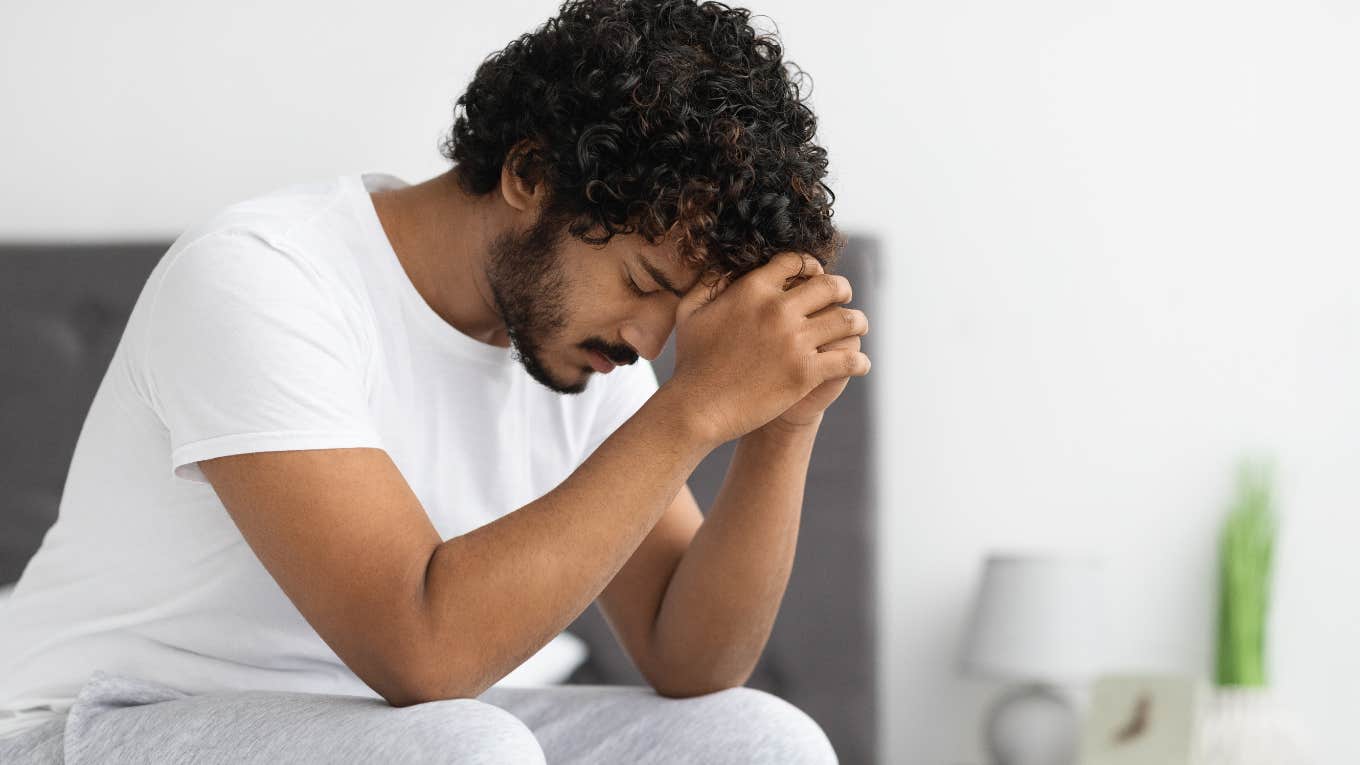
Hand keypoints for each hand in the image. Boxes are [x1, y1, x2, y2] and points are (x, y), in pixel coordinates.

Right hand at [664, 251, 870, 446]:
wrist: (697, 407)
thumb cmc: (690, 361)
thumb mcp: (690, 311)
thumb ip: (709, 282)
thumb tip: (725, 263)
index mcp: (753, 289)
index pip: (796, 261)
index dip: (810, 265)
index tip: (815, 274)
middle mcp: (777, 309)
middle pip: (829, 285)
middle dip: (841, 289)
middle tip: (844, 298)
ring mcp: (794, 341)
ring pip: (846, 320)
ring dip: (858, 322)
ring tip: (859, 327)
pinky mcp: (805, 372)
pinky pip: (848, 359)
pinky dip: (859, 362)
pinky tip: (860, 365)